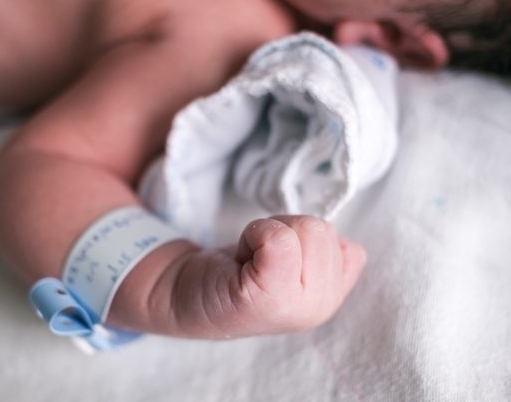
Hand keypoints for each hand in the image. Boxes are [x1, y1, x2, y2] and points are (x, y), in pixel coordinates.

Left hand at [156, 216, 365, 337]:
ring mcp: (298, 306)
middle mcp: (322, 308)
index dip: (305, 238)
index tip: (277, 257)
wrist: (185, 296)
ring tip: (250, 260)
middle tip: (258, 258)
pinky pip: (279, 238)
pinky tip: (241, 258)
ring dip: (268, 232)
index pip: (350, 248)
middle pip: (323, 230)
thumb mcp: (293, 262)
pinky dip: (256, 234)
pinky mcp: (269, 296)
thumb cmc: (235, 274)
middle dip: (285, 230)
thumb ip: (322, 251)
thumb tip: (333, 235)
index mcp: (331, 299)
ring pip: (305, 228)